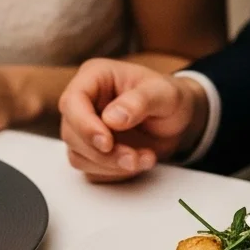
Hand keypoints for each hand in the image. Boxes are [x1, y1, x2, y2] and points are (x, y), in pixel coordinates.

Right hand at [58, 59, 207, 181]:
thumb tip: (111, 118)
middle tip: (134, 157)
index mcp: (95, 77)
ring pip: (78, 156)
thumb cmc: (168, 98)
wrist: (178, 120)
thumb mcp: (164, 94)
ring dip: (111, 165)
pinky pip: (91, 171)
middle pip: (71, 133)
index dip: (84, 125)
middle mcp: (85, 102)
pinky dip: (115, 173)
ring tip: (145, 158)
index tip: (107, 143)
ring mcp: (85, 128)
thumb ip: (139, 101)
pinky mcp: (92, 151)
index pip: (72, 101)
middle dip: (103, 153)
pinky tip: (139, 162)